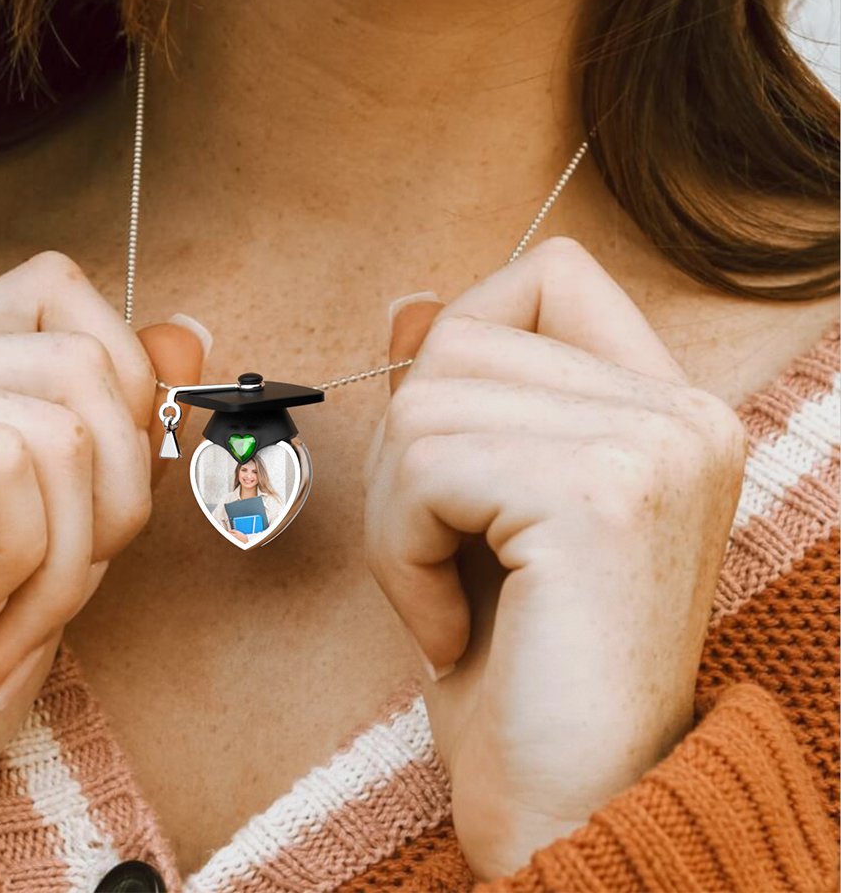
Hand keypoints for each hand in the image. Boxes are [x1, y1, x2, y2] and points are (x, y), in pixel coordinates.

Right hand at [0, 251, 204, 891]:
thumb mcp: (60, 542)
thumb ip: (113, 433)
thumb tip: (187, 336)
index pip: (53, 289)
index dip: (125, 377)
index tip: (114, 488)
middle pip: (82, 360)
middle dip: (116, 495)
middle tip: (62, 587)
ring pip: (59, 421)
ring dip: (68, 554)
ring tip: (9, 626)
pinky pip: (6, 463)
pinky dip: (22, 563)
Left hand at [365, 237, 746, 878]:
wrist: (577, 807)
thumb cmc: (526, 666)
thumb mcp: (486, 509)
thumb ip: (464, 399)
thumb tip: (409, 307)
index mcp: (671, 409)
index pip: (549, 275)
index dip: (464, 339)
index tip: (449, 446)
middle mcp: (685, 414)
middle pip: (460, 342)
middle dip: (408, 453)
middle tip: (436, 553)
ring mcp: (654, 446)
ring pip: (427, 401)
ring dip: (396, 513)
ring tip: (444, 595)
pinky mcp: (601, 495)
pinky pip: (426, 468)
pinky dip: (400, 552)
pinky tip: (447, 626)